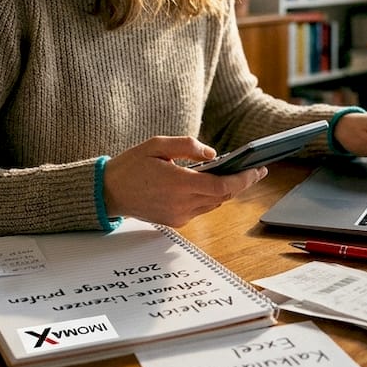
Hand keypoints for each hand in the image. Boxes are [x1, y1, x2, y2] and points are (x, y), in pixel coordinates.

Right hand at [103, 136, 267, 226]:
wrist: (108, 192)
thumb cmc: (132, 165)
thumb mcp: (157, 145)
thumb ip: (188, 146)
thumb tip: (213, 155)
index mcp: (178, 184)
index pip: (222, 187)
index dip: (243, 180)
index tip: (258, 170)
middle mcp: (181, 204)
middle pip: (223, 197)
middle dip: (241, 183)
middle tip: (257, 170)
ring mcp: (178, 215)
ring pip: (213, 204)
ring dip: (226, 191)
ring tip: (239, 174)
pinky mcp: (175, 221)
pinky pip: (201, 209)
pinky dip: (210, 196)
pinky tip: (213, 184)